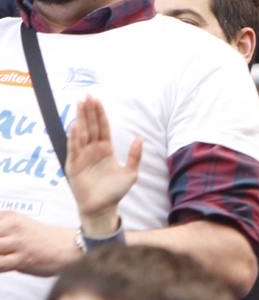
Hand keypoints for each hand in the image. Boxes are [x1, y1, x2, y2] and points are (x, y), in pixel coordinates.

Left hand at [0, 213, 79, 274]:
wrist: (68, 247)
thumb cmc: (42, 239)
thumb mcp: (17, 226)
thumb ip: (1, 230)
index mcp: (9, 217)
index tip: (0, 239)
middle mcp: (12, 226)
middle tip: (0, 248)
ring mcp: (17, 242)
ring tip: (3, 254)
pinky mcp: (22, 258)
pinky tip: (2, 264)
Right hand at [66, 97, 141, 237]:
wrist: (102, 208)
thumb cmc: (116, 191)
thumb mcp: (131, 173)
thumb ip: (135, 155)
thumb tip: (139, 138)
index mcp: (106, 149)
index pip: (103, 127)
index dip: (100, 114)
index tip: (97, 100)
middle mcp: (93, 150)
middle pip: (91, 126)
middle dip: (89, 111)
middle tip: (87, 96)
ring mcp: (83, 157)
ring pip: (81, 134)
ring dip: (80, 119)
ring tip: (79, 105)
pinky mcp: (73, 166)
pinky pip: (73, 149)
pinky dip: (73, 137)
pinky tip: (74, 126)